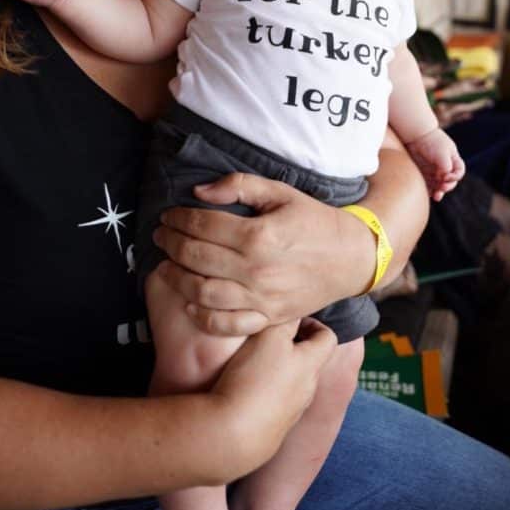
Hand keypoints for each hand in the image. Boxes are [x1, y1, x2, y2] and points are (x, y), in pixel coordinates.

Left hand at [153, 173, 364, 335]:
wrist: (350, 258)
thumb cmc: (314, 220)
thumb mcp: (281, 193)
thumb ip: (239, 186)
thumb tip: (199, 191)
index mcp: (258, 235)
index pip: (202, 226)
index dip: (178, 219)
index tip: (168, 215)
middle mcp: (255, 270)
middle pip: (196, 257)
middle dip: (170, 244)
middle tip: (159, 236)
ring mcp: (260, 299)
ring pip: (202, 293)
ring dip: (177, 278)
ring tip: (167, 265)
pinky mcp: (268, 318)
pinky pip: (226, 324)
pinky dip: (201, 315)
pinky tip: (189, 300)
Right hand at [211, 318, 336, 471]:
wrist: (235, 433)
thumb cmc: (254, 378)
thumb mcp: (270, 336)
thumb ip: (284, 318)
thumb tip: (293, 306)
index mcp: (311, 364)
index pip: (328, 337)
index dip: (313, 322)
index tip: (292, 318)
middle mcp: (307, 388)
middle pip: (309, 359)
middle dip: (292, 344)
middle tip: (269, 335)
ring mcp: (292, 410)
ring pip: (292, 380)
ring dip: (279, 367)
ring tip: (253, 359)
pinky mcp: (274, 426)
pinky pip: (276, 401)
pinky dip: (267, 389)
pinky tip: (246, 386)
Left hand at [405, 127, 464, 201]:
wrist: (415, 135)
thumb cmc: (431, 142)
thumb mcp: (442, 153)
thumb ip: (446, 166)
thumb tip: (445, 178)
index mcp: (453, 160)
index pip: (459, 172)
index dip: (455, 177)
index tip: (446, 177)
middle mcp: (445, 167)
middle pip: (450, 181)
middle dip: (447, 186)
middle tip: (442, 187)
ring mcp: (434, 171)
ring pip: (439, 185)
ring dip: (439, 192)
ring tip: (436, 196)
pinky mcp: (424, 174)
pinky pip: (428, 185)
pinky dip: (429, 191)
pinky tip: (428, 194)